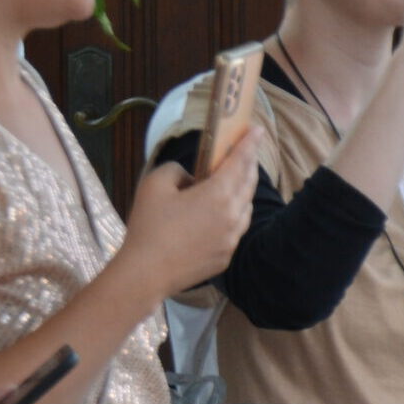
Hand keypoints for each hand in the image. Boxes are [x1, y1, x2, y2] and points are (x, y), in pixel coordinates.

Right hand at [121, 128, 259, 296]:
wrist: (146, 273)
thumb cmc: (149, 226)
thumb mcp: (155, 185)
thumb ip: (177, 171)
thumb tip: (191, 179)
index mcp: (218, 195)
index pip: (240, 162)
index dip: (249, 143)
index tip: (257, 130)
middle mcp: (233, 216)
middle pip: (248, 184)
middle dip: (249, 164)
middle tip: (247, 151)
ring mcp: (232, 239)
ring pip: (245, 208)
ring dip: (242, 191)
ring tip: (235, 180)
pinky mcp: (226, 256)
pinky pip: (236, 229)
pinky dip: (234, 215)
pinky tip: (222, 213)